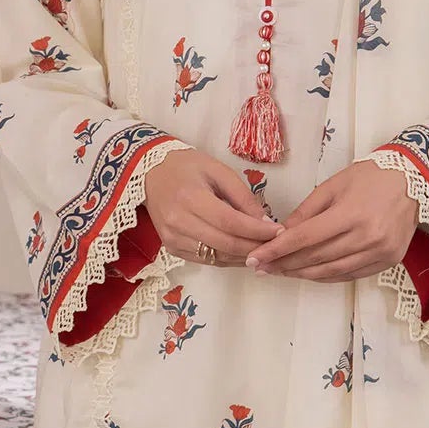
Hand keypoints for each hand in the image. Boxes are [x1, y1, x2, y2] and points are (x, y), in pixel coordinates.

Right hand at [144, 145, 280, 264]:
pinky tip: (241, 252)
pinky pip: (206, 260)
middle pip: (225, 244)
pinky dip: (227, 258)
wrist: (149, 173)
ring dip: (243, 256)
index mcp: (191, 198)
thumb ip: (243, 196)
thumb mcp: (218, 171)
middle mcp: (179, 222)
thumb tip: (265, 222)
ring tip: (262, 249)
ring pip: (217, 257)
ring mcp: (173, 239)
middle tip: (276, 244)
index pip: (231, 222)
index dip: (257, 231)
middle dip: (255, 247)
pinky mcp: (172, 248)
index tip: (278, 231)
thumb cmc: (186, 167)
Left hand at [244, 159, 418, 281]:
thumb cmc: (371, 176)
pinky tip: (310, 273)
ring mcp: (379, 252)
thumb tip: (280, 235)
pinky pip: (350, 275)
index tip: (255, 258)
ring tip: (281, 272)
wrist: (416, 179)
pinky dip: (327, 276)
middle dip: (284, 264)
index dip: (277, 250)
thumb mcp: (333, 185)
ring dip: (303, 274)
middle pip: (315, 258)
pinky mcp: (389, 261)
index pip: (304, 238)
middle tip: (261, 268)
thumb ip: (306, 212)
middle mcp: (366, 237)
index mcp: (351, 214)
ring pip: (331, 271)